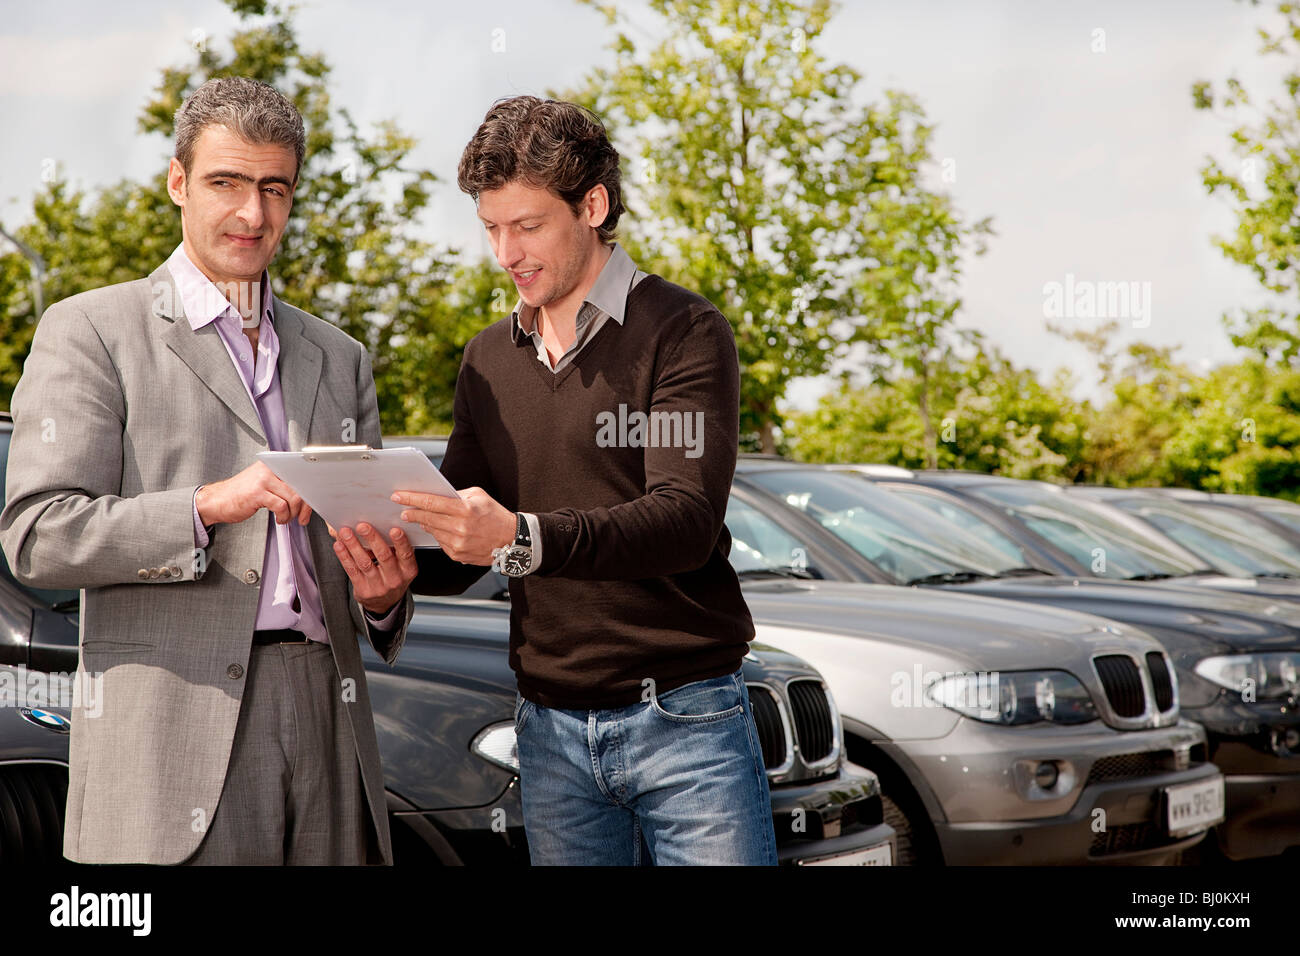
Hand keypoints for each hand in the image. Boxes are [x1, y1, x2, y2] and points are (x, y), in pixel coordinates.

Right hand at [196, 462, 312, 526]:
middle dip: (305, 506)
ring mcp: (263, 479)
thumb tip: (306, 495)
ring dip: (293, 513)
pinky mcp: (257, 493)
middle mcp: (269, 468)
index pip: (300, 474)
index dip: (309, 491)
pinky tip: (279, 519)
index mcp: (273, 463)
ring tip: (286, 518)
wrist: (216, 501)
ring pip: (293, 497)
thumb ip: (283, 484)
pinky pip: (282, 506)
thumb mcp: (264, 482)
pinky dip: (284, 516)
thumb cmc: (241, 494)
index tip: (310, 504)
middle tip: (303, 517)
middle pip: (300, 486)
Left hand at [332, 523, 416, 614]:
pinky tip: (339, 545)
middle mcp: (395, 579)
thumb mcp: (402, 566)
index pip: (406, 554)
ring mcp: (378, 586)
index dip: (401, 542)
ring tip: (345, 532)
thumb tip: (380, 525)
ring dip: (354, 545)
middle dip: (372, 539)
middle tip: (363, 526)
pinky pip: (352, 571)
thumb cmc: (393, 576)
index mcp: (408, 570)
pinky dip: (344, 556)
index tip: (394, 530)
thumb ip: (396, 550)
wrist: (385, 603)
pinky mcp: (363, 590)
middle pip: (384, 556)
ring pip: (364, 563)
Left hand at [391, 487, 514, 564]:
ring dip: (424, 524)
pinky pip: (440, 542)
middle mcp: (460, 527)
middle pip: (427, 518)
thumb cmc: (496, 515)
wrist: (511, 540)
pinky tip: (440, 530)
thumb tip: (437, 495)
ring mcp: (458, 543)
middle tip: (403, 510)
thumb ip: (457, 494)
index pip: (432, 502)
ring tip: (421, 518)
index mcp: (465, 509)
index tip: (398, 496)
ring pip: (432, 531)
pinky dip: (438, 535)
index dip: (413, 499)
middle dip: (412, 513)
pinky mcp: (457, 555)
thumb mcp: (479, 496)